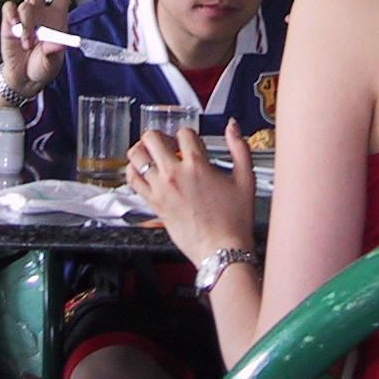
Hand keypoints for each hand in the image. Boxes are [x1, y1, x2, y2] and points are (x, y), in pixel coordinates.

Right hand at [0, 0, 75, 98]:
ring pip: (24, 4)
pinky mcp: (8, 22)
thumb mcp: (52, 64)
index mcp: (57, 17)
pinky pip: (9, 11)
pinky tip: (14, 29)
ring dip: (26, 24)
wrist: (23, 78)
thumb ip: (53, 54)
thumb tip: (55, 44)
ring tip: (27, 42)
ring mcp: (23, 16)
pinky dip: (12, 19)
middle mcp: (40, 12)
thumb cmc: (42, 68)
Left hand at [127, 119, 255, 267]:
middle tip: (168, 143)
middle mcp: (174, 175)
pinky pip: (132, 180)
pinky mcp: (153, 204)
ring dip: (143, 150)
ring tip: (153, 154)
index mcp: (197, 166)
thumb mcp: (246, 179)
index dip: (190, 135)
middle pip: (151, 138)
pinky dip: (133, 170)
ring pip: (136, 156)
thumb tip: (232, 127)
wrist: (222, 251)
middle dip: (160, 135)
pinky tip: (143, 171)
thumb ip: (239, 148)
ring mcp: (160, 190)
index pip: (184, 133)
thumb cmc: (234, 220)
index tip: (193, 144)